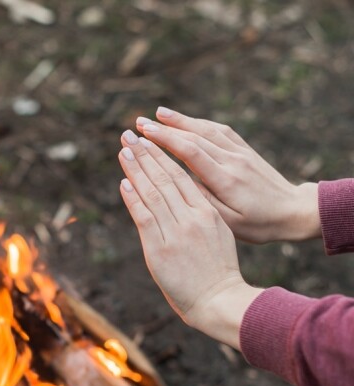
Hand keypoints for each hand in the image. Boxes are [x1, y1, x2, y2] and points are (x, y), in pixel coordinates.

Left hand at [118, 130, 262, 348]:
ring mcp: (177, 232)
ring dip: (136, 170)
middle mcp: (193, 217)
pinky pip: (144, 217)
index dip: (162, 157)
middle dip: (145, 154)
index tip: (148, 141)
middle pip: (165, 178)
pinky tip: (124, 183)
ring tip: (124, 150)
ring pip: (153, 193)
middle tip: (129, 135)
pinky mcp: (160, 249)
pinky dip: (132, 198)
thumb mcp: (218, 235)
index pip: (182, 176)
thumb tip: (182, 201)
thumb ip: (201, 216)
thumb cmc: (219, 272)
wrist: (220, 300)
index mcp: (208, 212)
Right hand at [135, 107, 320, 243]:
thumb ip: (203, 200)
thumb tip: (179, 181)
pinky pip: (220, 131)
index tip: (144, 134)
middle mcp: (232, 160)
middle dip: (165, 128)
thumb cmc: (258, 224)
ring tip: (158, 114)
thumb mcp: (228, 221)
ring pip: (206, 129)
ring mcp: (240, 153)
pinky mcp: (245, 151)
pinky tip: (187, 120)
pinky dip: (200, 123)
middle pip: (194, 136)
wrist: (293, 212)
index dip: (165, 140)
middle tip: (139, 123)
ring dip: (181, 120)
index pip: (190, 152)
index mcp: (225, 179)